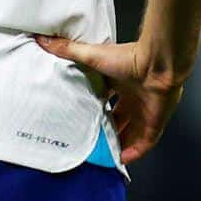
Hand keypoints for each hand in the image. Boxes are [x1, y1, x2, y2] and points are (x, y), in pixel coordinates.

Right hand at [35, 35, 184, 165]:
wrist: (157, 65)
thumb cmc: (128, 58)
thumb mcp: (92, 56)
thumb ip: (68, 50)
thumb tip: (43, 40)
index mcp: (121, 82)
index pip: (106, 99)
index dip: (94, 109)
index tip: (80, 118)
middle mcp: (134, 98)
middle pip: (118, 119)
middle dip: (105, 130)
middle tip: (88, 140)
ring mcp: (145, 112)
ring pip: (130, 133)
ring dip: (117, 144)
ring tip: (100, 156)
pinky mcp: (154, 124)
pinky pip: (143, 143)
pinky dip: (133, 153)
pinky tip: (119, 161)